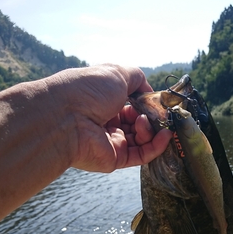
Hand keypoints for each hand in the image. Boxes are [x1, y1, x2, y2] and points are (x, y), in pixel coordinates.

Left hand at [48, 64, 171, 171]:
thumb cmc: (88, 90)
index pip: (131, 105)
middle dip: (152, 118)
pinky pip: (142, 155)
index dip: (146, 103)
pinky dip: (157, 146)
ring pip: (142, 140)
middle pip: (138, 124)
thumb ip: (136, 78)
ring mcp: (111, 143)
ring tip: (147, 121)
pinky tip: (165, 136)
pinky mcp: (115, 160)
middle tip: (159, 113)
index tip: (158, 101)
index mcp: (104, 102)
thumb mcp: (116, 74)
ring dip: (152, 130)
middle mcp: (107, 123)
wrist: (67, 116)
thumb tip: (149, 90)